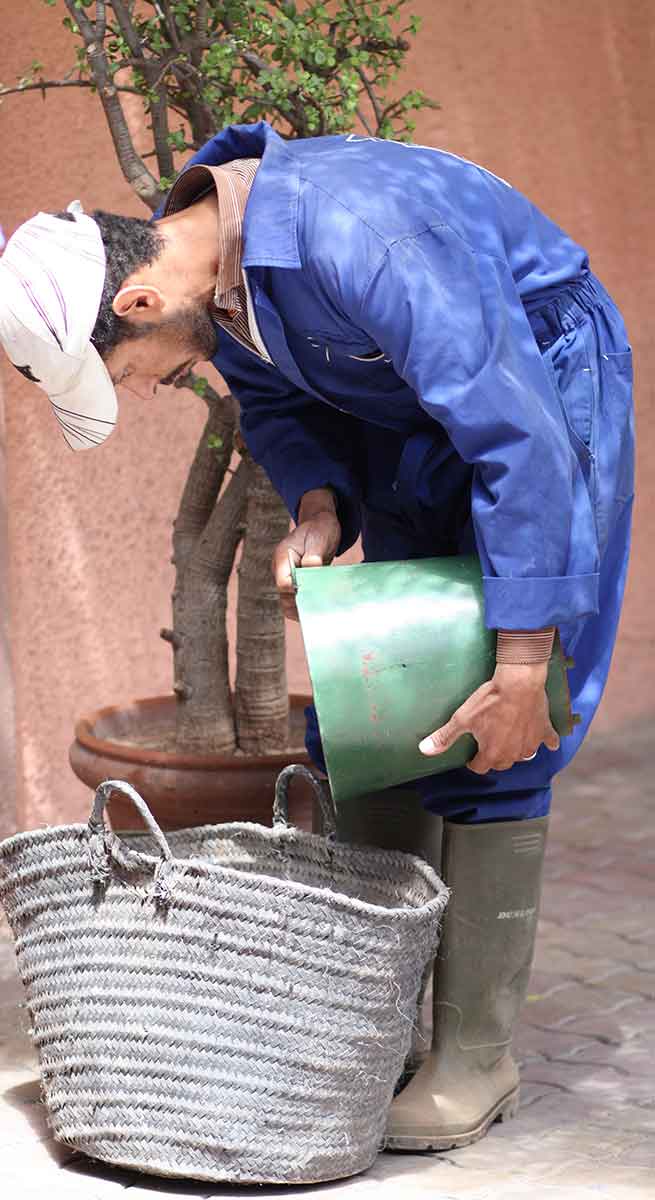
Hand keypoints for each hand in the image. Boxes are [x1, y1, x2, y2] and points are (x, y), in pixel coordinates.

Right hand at [272, 488, 340, 620]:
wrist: (321, 524)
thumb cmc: (320, 528)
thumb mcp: (319, 538)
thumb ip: (313, 555)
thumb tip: (310, 570)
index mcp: (283, 557)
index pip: (283, 582)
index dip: (295, 591)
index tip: (312, 595)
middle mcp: (282, 569)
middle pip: (284, 596)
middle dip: (299, 604)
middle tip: (319, 610)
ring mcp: (289, 577)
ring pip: (290, 602)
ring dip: (303, 608)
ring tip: (321, 614)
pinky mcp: (298, 582)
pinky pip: (298, 599)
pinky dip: (308, 606)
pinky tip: (321, 609)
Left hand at [418, 662, 559, 772]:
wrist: (518, 682)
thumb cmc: (489, 701)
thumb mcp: (462, 718)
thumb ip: (445, 737)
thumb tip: (424, 750)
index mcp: (493, 754)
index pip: (481, 767)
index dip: (474, 762)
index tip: (471, 755)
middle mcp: (514, 754)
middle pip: (502, 763)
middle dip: (494, 757)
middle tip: (489, 743)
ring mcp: (531, 743)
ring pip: (523, 755)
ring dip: (517, 750)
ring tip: (511, 739)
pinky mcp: (544, 730)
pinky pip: (549, 742)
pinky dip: (548, 742)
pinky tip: (549, 742)